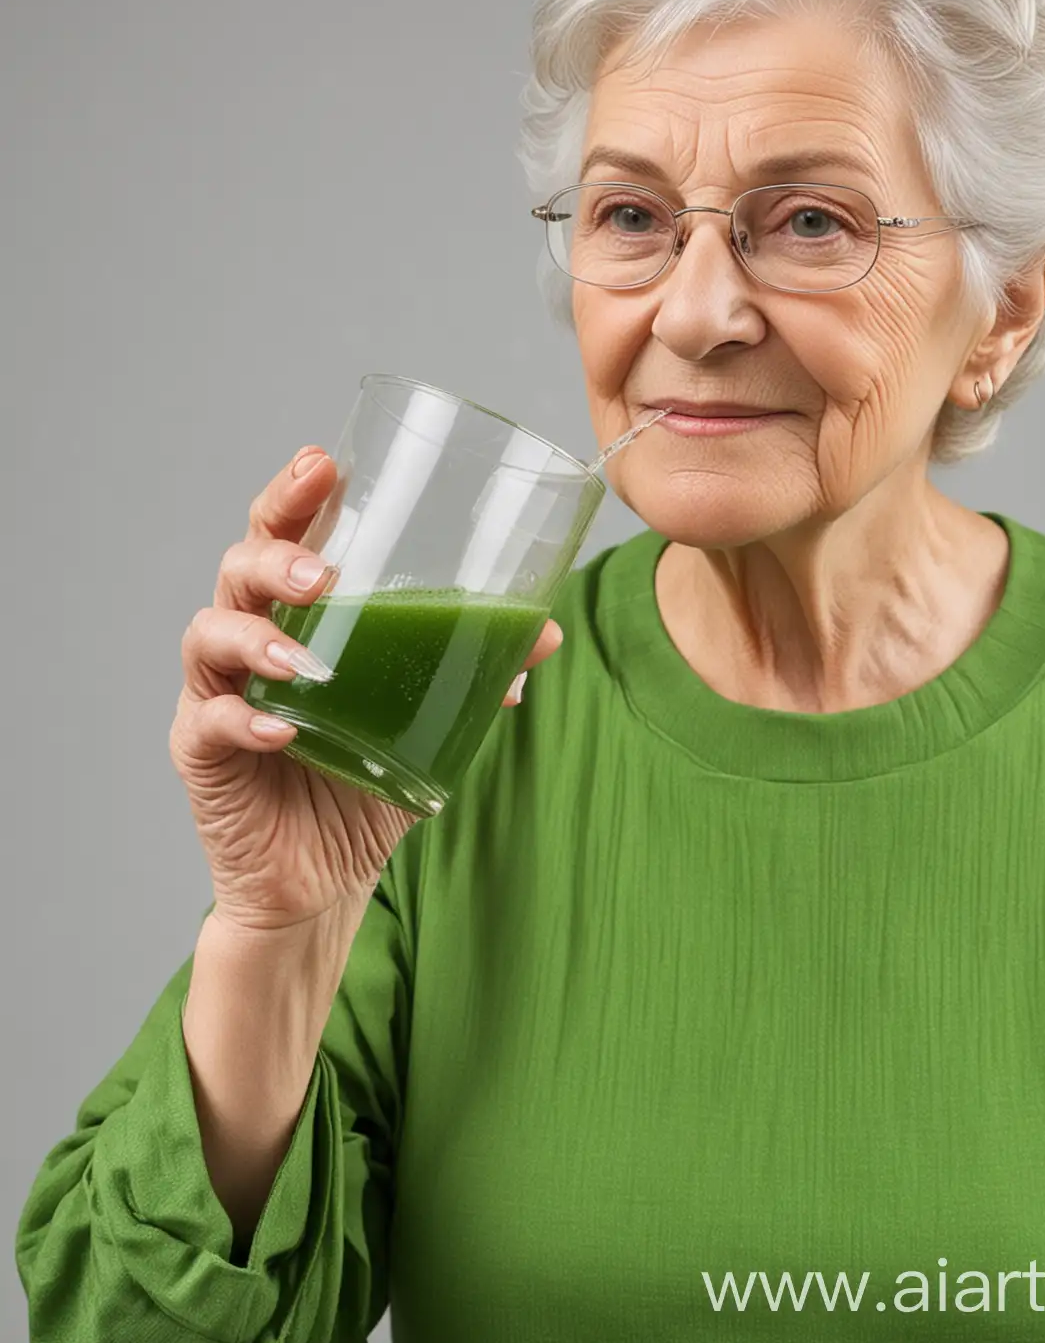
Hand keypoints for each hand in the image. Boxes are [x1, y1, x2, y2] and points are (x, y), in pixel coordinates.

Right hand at [168, 445, 562, 932]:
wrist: (319, 880)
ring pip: (210, 635)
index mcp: (299, 618)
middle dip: (275, 557)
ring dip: (258, 635)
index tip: (321, 462)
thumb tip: (545, 632)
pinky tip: (281, 727)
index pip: (282, 537)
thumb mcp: (428, 722)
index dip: (293, 496)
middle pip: (238, 570)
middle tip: (321, 572)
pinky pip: (210, 723)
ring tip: (306, 658)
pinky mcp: (202, 755)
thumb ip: (476, 674)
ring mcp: (216, 695)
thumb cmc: (364, 782)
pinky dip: (244, 719)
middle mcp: (248, 643)